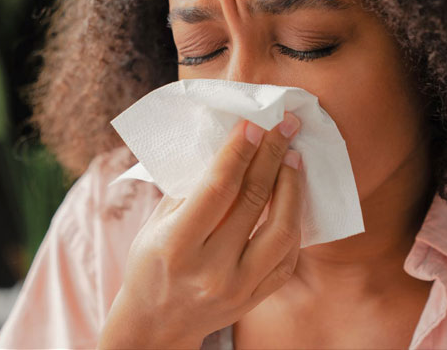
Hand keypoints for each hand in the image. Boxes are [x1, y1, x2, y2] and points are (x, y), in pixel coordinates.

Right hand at [98, 112, 302, 348]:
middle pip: (253, 201)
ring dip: (292, 187)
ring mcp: (237, 287)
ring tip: (293, 157)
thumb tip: (226, 145)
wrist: (155, 323)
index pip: (218, 188)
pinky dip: (294, 223)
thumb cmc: (151, 263)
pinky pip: (288, 257)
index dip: (239, 151)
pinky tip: (292, 197)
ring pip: (282, 229)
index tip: (254, 123)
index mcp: (177, 245)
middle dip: (271, 155)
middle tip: (284, 125)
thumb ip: (189, 189)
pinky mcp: (255, 298)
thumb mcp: (156, 224)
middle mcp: (210, 269)